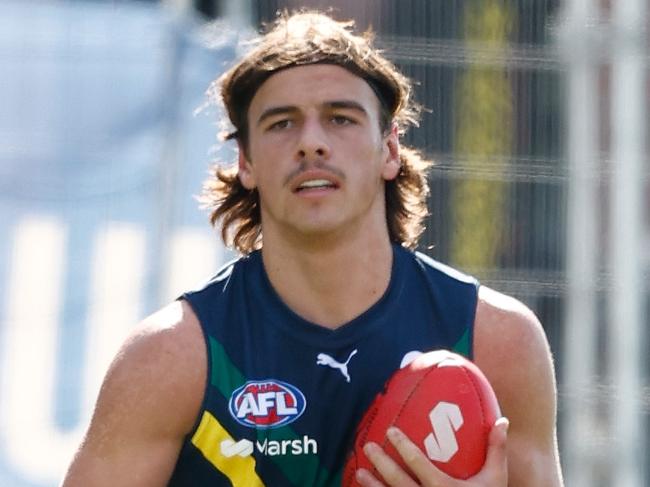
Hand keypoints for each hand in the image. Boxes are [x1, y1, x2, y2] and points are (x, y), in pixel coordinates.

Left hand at [355, 418, 508, 486]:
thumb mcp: (496, 479)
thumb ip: (496, 450)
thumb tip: (503, 420)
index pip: (419, 465)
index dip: (404, 447)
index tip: (391, 431)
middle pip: (399, 482)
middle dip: (382, 464)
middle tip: (368, 447)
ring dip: (373, 486)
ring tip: (359, 472)